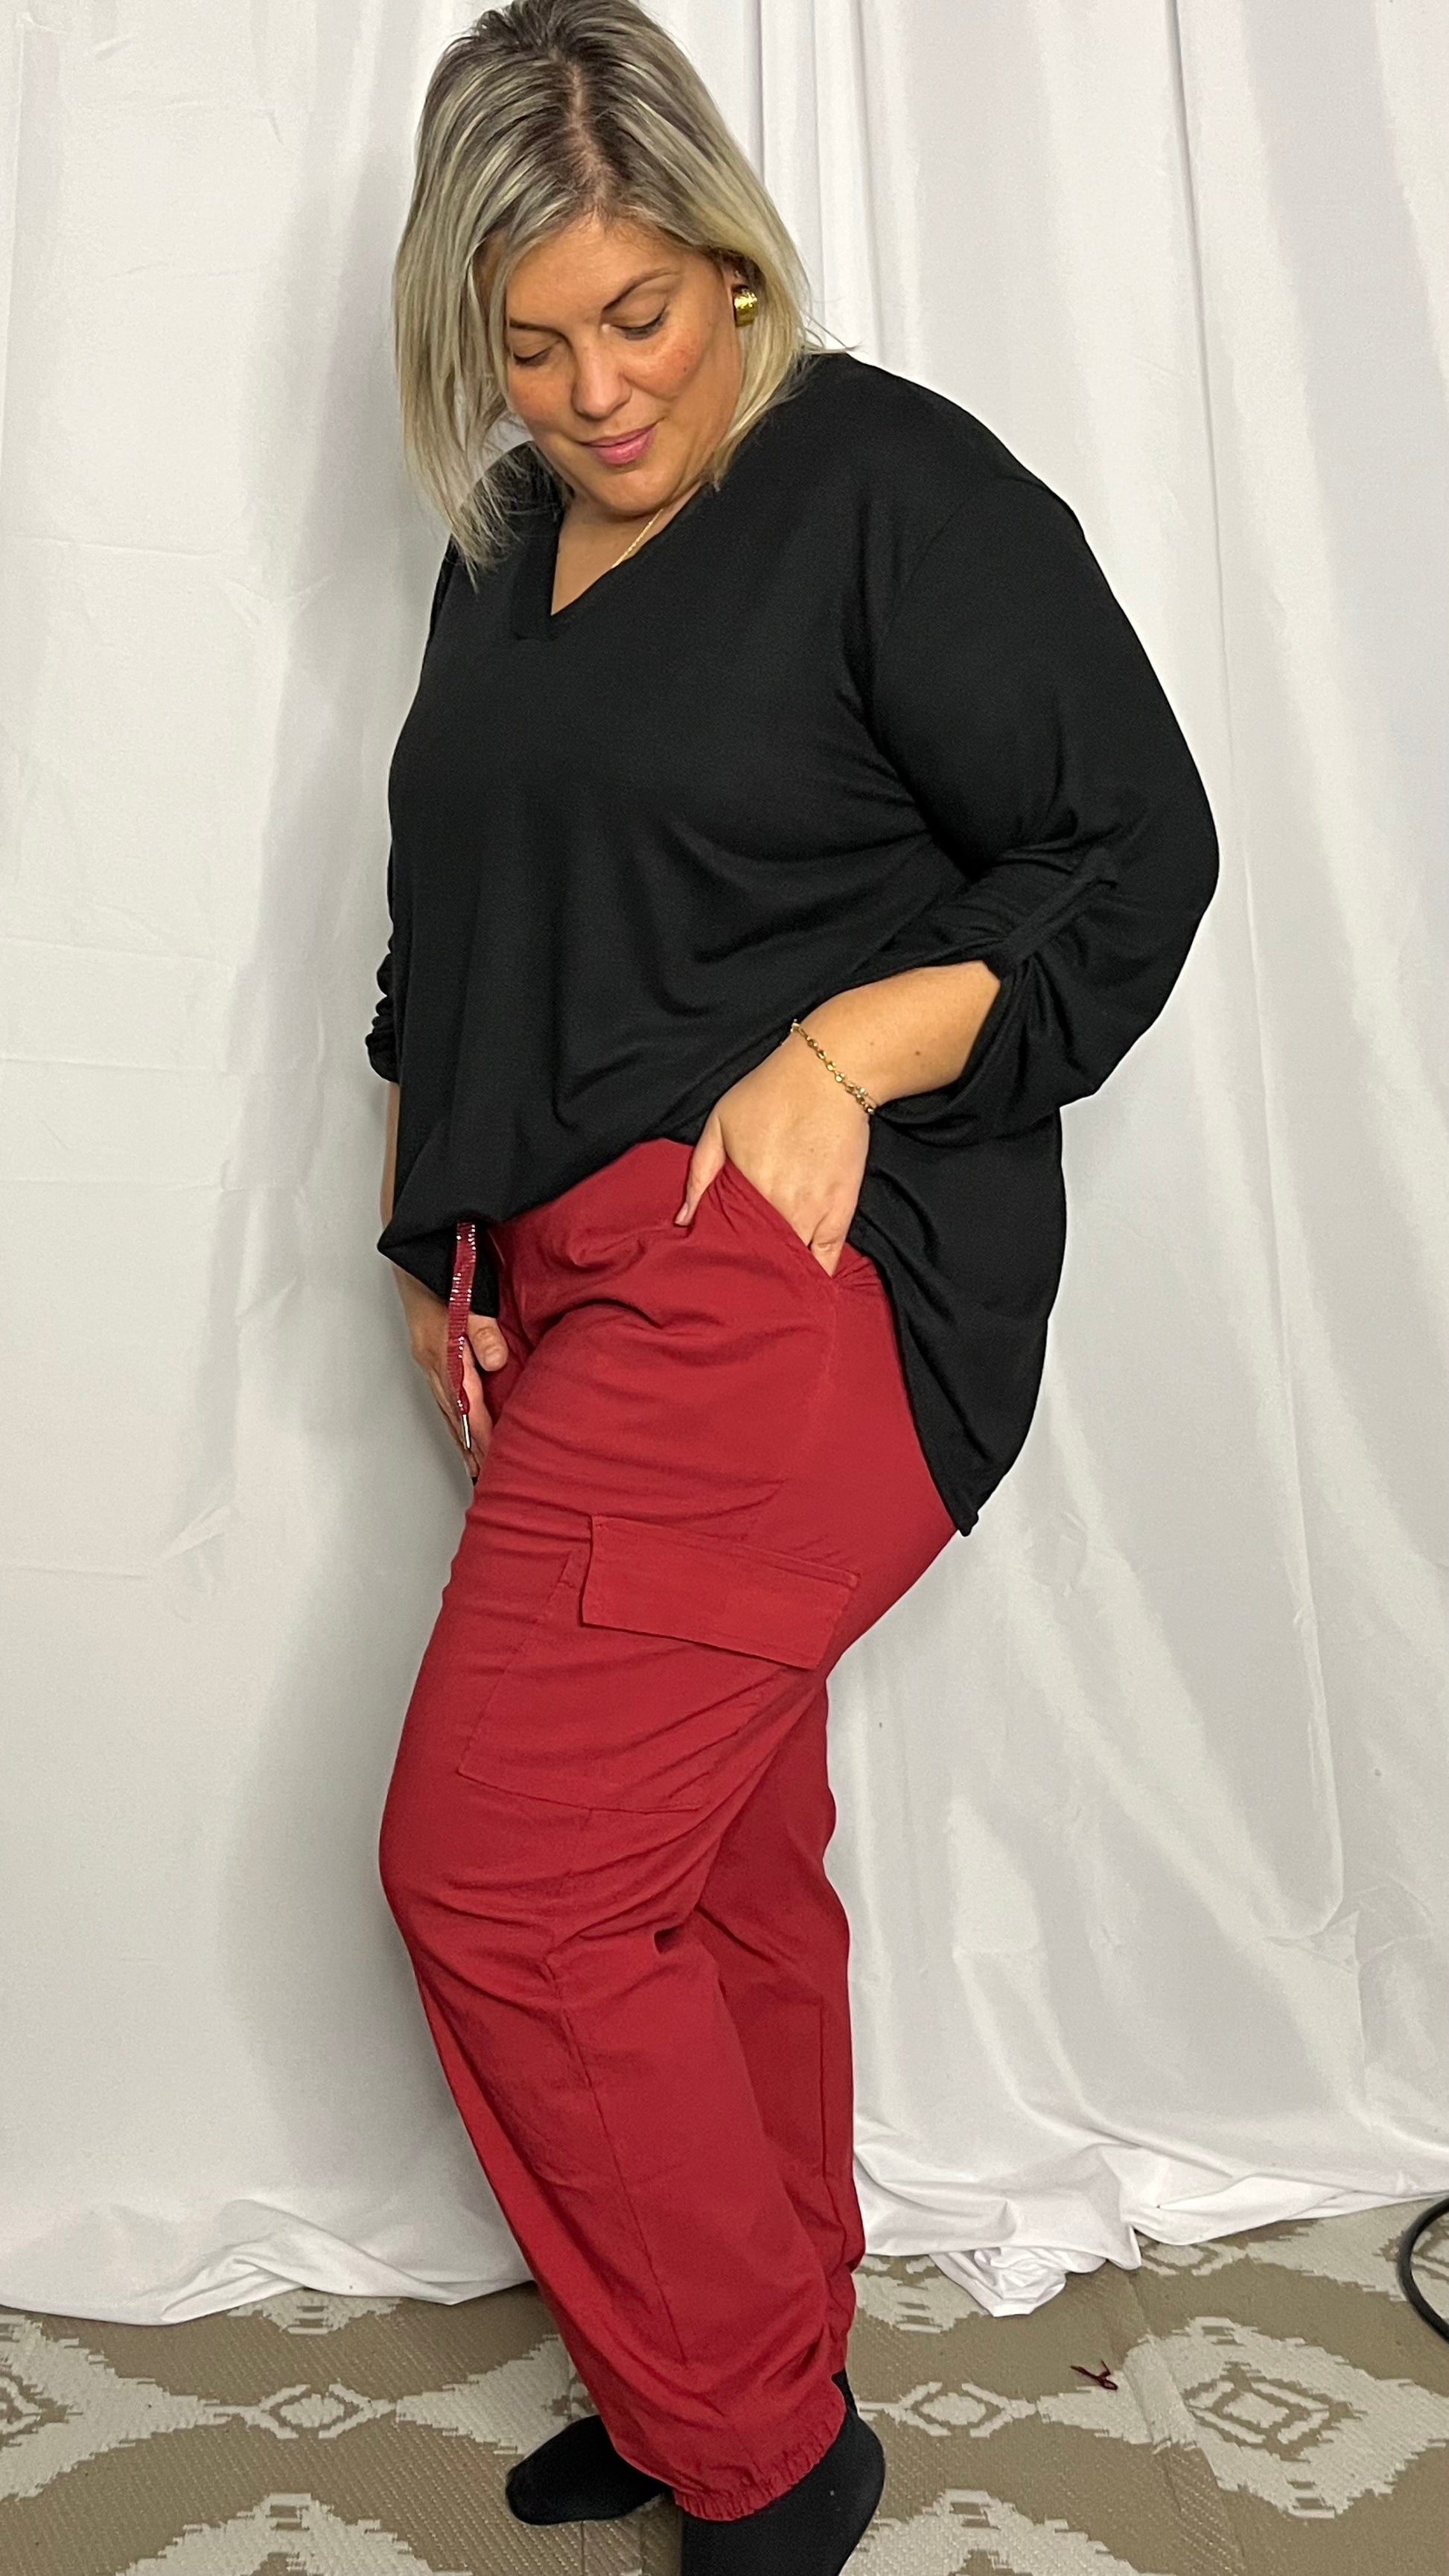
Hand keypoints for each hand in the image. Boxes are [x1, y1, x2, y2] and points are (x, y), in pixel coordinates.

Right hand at [393, 1268, 509, 1479]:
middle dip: (470, 1446)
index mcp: (440, 1349)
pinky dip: (453, 1417)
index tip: (492, 1457)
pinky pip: (441, 1393)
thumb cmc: (441, 1267)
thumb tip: (496, 1361)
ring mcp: (425, 1356)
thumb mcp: (467, 1294)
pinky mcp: (426, 1351)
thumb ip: (482, 1329)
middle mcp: (429, 1358)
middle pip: (453, 1413)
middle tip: (485, 1475)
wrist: (412, 1249)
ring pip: (445, 1406)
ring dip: (460, 1436)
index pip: (465, 1401)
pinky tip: (461, 1426)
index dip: (481, 1431)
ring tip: (473, 1464)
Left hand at [674, 1028, 869, 1275]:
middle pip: (761, 1261)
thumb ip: (698, 1175)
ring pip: (793, 1265)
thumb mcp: (719, 1126)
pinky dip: (815, 1277)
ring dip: (780, 1278)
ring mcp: (814, 1214)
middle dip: (749, 1276)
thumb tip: (683, 1219)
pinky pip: (829, 1261)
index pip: (729, 1246)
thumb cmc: (769, 1095)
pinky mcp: (841, 1212)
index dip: (721, 1264)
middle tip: (738, 1288)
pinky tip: (804, 1288)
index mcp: (746, 1191)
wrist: (828, 1076)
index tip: (714, 1274)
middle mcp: (780, 1209)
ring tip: (768, 1292)